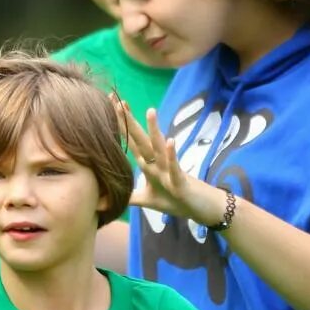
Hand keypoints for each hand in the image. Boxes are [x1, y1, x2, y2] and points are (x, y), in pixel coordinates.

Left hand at [118, 101, 224, 224]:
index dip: (120, 126)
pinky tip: (170, 141)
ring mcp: (169, 170)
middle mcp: (158, 163)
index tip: (109, 105)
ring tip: (150, 111)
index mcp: (149, 164)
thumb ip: (131, 196)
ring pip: (160, 148)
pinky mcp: (180, 181)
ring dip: (155, 130)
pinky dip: (172, 156)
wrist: (199, 208)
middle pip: (141, 139)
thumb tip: (112, 198)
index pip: (132, 142)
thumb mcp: (148, 200)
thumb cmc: (174, 200)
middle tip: (118, 100)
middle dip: (130, 121)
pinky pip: (175, 167)